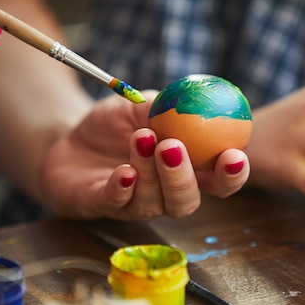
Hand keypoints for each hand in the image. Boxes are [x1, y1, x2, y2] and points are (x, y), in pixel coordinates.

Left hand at [39, 91, 249, 220]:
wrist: (70, 139)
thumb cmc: (116, 125)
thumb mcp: (143, 107)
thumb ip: (171, 107)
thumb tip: (197, 98)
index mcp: (186, 170)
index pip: (219, 182)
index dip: (233, 175)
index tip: (234, 155)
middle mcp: (164, 194)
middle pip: (187, 202)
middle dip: (184, 178)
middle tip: (173, 148)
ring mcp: (133, 203)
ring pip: (153, 203)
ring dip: (150, 172)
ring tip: (141, 137)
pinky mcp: (101, 205)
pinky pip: (116, 203)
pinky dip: (122, 188)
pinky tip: (123, 171)